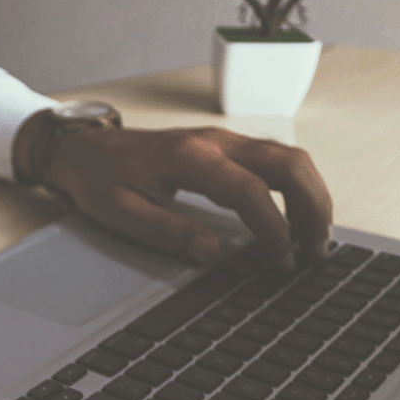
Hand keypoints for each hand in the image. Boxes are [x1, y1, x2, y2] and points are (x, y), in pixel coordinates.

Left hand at [44, 126, 331, 269]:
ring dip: (310, 194)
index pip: (249, 190)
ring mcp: (221, 140)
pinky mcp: (223, 147)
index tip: (281, 260)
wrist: (84, 149)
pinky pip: (273, 161)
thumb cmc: (98, 177)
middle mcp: (213, 141)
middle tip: (316, 250)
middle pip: (286, 163)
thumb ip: (165, 232)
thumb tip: (209, 253)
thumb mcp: (120, 212)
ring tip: (314, 238)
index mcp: (188, 157)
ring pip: (287, 158)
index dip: (273, 227)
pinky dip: (295, 186)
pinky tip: (297, 216)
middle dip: (311, 206)